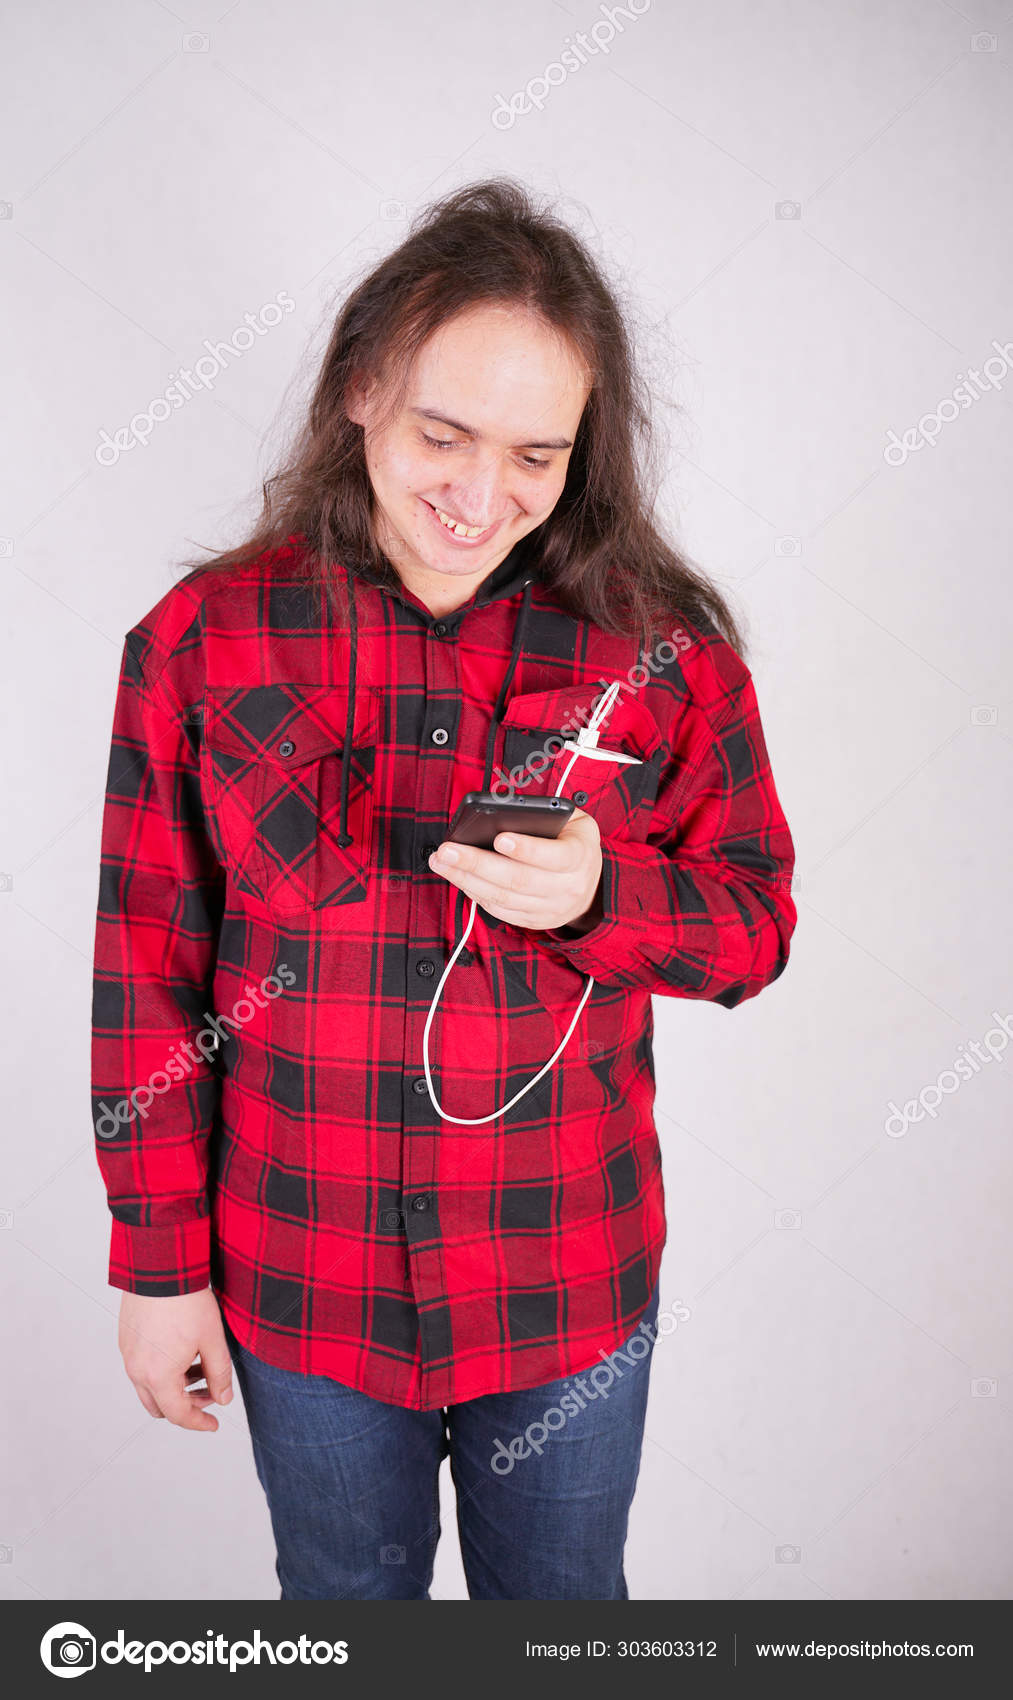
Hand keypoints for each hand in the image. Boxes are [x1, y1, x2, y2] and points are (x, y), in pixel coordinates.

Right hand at [118, 1288, 233, 1432]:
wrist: (160, 1266)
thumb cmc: (187, 1301)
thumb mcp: (212, 1339)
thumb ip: (219, 1374)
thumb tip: (223, 1399)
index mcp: (158, 1377)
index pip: (179, 1415)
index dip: (199, 1423)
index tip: (214, 1424)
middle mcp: (137, 1371)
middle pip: (160, 1406)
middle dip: (186, 1406)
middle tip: (210, 1393)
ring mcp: (128, 1355)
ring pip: (150, 1387)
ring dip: (174, 1387)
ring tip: (200, 1367)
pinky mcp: (126, 1340)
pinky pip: (142, 1368)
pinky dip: (161, 1371)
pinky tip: (182, 1352)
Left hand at [429, 806, 602, 931]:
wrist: (592, 887)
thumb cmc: (574, 844)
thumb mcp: (575, 822)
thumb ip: (548, 815)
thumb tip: (503, 813)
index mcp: (580, 857)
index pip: (554, 856)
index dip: (526, 849)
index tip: (499, 838)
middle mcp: (568, 887)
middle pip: (518, 879)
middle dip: (478, 863)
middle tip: (448, 849)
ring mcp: (550, 908)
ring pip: (503, 897)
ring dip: (466, 879)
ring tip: (441, 861)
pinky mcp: (534, 921)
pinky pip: (499, 910)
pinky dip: (475, 894)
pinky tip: (457, 877)